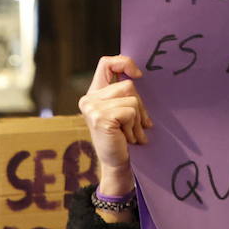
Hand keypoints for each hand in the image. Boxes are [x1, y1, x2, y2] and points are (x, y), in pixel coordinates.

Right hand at [78, 55, 151, 199]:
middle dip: (139, 105)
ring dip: (137, 118)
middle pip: (127, 84)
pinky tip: (127, 138)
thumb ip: (124, 94)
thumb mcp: (122, 112)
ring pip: (131, 98)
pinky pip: (130, 111)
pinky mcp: (101, 117)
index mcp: (93, 94)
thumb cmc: (121, 139)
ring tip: (131, 133)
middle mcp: (89, 99)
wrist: (115, 165)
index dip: (124, 62)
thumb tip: (138, 75)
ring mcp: (92, 108)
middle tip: (138, 125)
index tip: (138, 75)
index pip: (106, 63)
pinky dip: (134, 126)